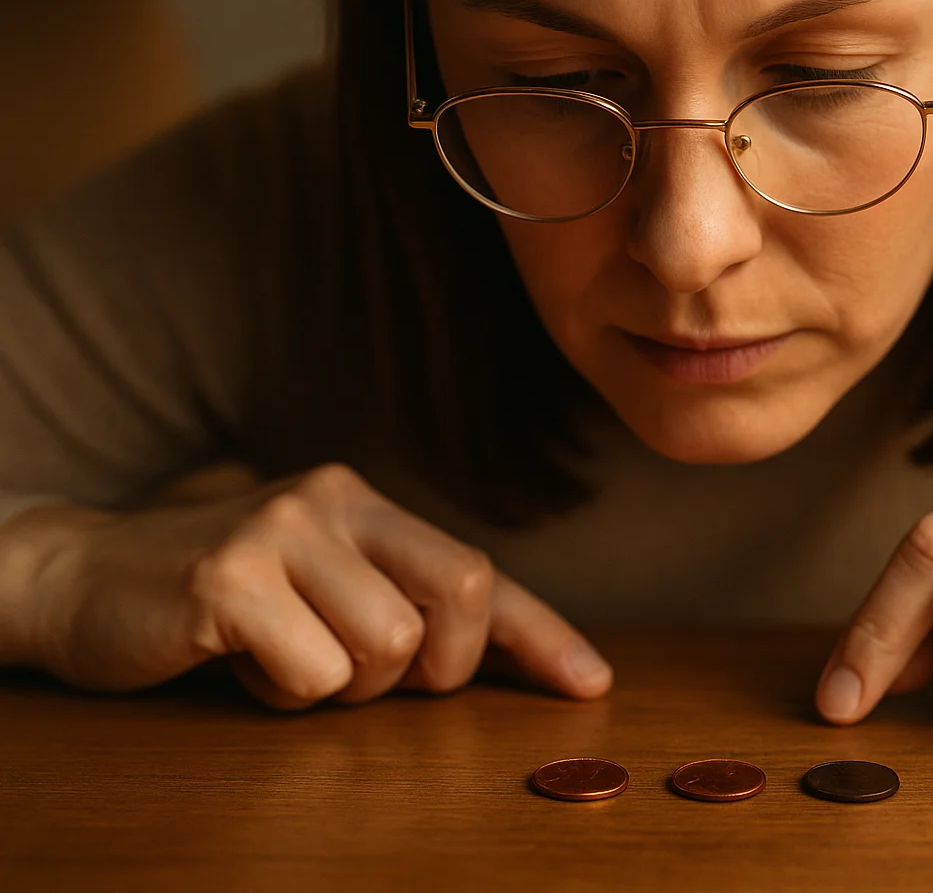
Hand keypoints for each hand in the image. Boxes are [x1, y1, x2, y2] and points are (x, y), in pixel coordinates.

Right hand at [14, 464, 610, 708]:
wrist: (80, 579)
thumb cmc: (219, 602)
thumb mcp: (320, 591)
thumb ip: (397, 608)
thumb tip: (490, 661)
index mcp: (366, 506)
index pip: (479, 570)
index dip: (541, 633)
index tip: (590, 684)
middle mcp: (335, 501)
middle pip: (459, 592)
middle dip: (435, 666)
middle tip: (368, 675)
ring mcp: (280, 531)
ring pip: (388, 645)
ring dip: (342, 687)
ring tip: (282, 658)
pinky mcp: (227, 575)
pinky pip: (313, 670)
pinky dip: (284, 694)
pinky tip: (241, 662)